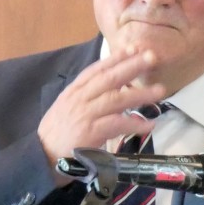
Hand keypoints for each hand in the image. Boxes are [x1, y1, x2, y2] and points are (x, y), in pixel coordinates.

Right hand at [37, 46, 167, 170]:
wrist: (43, 156)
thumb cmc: (60, 133)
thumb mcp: (70, 108)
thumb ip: (89, 97)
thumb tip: (115, 89)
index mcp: (75, 91)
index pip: (97, 70)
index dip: (115, 58)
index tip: (133, 48)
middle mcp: (80, 98)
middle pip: (109, 78)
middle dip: (131, 66)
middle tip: (152, 57)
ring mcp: (85, 114)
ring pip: (116, 99)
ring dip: (140, 94)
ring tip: (160, 90)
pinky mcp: (90, 132)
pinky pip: (117, 125)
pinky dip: (135, 124)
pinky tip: (150, 124)